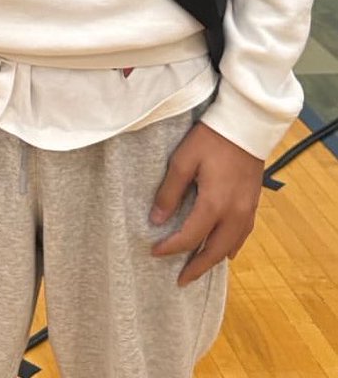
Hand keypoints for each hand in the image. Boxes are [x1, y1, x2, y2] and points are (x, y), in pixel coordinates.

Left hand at [150, 121, 263, 285]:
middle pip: (213, 251)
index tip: (154, 252)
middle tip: (181, 281)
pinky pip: (242, 235)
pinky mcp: (253, 204)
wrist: (245, 126)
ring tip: (198, 269)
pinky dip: (231, 247)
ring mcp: (247, 211)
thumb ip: (169, 191)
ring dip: (213, 260)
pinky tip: (225, 251)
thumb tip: (157, 220)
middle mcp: (234, 214)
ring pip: (230, 247)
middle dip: (196, 267)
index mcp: (214, 205)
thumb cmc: (210, 139)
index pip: (190, 237)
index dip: (171, 247)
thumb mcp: (182, 160)